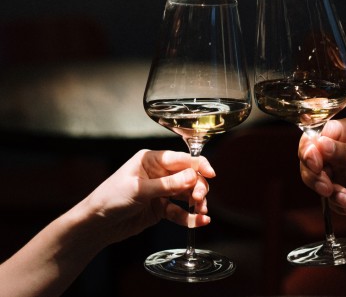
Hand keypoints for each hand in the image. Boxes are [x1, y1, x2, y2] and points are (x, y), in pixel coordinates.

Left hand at [79, 149, 213, 243]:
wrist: (96, 224)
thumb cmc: (110, 198)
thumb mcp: (139, 190)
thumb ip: (168, 184)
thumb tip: (193, 177)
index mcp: (152, 160)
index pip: (182, 159)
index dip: (198, 165)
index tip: (211, 174)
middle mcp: (159, 173)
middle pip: (189, 177)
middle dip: (197, 187)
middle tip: (199, 199)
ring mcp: (161, 191)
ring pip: (187, 194)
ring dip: (196, 203)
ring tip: (200, 212)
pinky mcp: (161, 208)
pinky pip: (180, 211)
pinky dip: (190, 217)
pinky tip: (199, 222)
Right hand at [298, 117, 345, 216]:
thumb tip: (321, 144)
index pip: (318, 134)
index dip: (311, 150)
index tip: (317, 166)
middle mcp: (340, 148)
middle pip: (310, 157)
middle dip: (315, 175)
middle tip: (328, 189)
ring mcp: (340, 168)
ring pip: (315, 178)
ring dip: (328, 193)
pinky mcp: (342, 186)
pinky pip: (327, 196)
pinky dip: (336, 204)